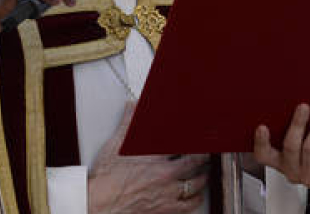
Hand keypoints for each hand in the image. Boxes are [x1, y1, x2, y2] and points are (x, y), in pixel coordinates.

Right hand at [88, 103, 208, 213]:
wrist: (101, 204)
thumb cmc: (106, 177)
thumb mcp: (115, 145)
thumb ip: (127, 124)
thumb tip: (132, 106)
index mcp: (155, 155)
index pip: (183, 141)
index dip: (195, 136)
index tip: (201, 132)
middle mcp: (166, 173)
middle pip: (196, 161)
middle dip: (204, 155)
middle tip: (208, 151)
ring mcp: (169, 192)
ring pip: (197, 183)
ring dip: (204, 176)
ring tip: (205, 171)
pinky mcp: (167, 209)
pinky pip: (190, 204)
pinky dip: (197, 198)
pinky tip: (197, 194)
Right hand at [253, 104, 309, 203]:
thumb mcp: (304, 138)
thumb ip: (294, 127)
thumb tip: (291, 100)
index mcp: (281, 162)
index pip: (263, 156)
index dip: (261, 143)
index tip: (262, 126)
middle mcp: (294, 171)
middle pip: (290, 147)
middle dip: (297, 124)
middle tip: (304, 106)